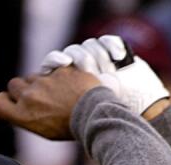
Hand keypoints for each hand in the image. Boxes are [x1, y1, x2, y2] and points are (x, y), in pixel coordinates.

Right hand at [0, 67, 101, 139]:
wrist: (93, 115)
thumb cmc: (69, 127)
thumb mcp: (42, 129)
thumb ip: (26, 115)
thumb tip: (18, 107)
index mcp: (22, 115)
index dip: (1, 100)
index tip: (9, 102)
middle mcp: (28, 97)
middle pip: (13, 85)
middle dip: (22, 89)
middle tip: (37, 97)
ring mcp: (43, 82)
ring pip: (33, 76)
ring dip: (40, 82)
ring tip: (57, 94)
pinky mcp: (59, 70)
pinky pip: (53, 70)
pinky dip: (59, 77)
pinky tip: (69, 88)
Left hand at [42, 35, 169, 117]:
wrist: (130, 113)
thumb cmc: (101, 117)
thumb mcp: (77, 110)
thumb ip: (59, 99)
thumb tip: (40, 93)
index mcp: (65, 79)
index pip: (53, 61)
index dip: (55, 60)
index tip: (64, 63)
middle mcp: (79, 65)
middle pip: (73, 51)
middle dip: (82, 58)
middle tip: (90, 70)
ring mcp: (97, 58)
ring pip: (90, 45)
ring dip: (99, 55)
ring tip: (110, 69)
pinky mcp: (114, 52)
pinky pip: (107, 41)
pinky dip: (113, 46)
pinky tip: (118, 56)